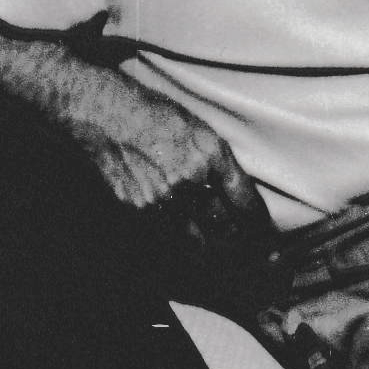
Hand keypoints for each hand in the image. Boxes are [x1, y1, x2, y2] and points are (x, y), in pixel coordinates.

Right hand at [68, 68, 266, 235]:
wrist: (104, 113)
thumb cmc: (150, 112)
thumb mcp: (195, 128)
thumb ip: (217, 162)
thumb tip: (234, 195)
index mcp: (210, 153)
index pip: (247, 202)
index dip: (258, 223)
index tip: (264, 233)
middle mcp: (191, 178)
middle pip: (226, 228)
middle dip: (240, 244)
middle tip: (250, 254)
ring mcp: (163, 198)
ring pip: (198, 241)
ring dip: (211, 250)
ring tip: (220, 257)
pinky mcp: (139, 209)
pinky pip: (167, 236)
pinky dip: (179, 242)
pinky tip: (184, 243)